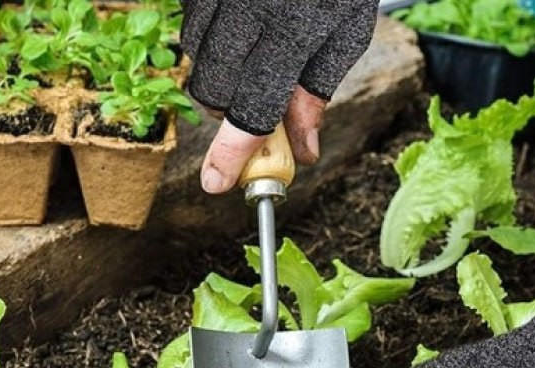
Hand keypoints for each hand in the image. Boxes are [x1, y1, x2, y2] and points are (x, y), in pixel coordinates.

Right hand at [181, 0, 376, 192]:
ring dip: (218, 78)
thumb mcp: (344, 36)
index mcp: (291, 29)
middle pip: (212, 89)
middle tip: (253, 111)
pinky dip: (210, 45)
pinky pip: (190, 26)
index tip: (217, 182)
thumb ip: (316, 94)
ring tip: (254, 62)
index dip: (233, 151)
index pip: (253, 107)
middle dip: (228, 112)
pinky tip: (240, 34)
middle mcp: (246, 9)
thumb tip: (302, 150)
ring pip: (195, 59)